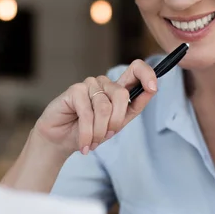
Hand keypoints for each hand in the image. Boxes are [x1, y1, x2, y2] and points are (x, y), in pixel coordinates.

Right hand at [33, 60, 157, 155]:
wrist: (61, 142)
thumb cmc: (89, 132)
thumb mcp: (116, 124)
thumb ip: (132, 108)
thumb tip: (151, 90)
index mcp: (117, 90)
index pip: (136, 70)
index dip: (147, 74)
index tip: (153, 88)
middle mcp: (104, 84)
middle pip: (122, 95)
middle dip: (116, 122)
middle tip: (106, 136)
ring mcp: (89, 85)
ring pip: (104, 108)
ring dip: (99, 132)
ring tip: (92, 141)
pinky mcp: (74, 90)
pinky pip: (87, 114)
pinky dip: (86, 134)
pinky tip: (83, 143)